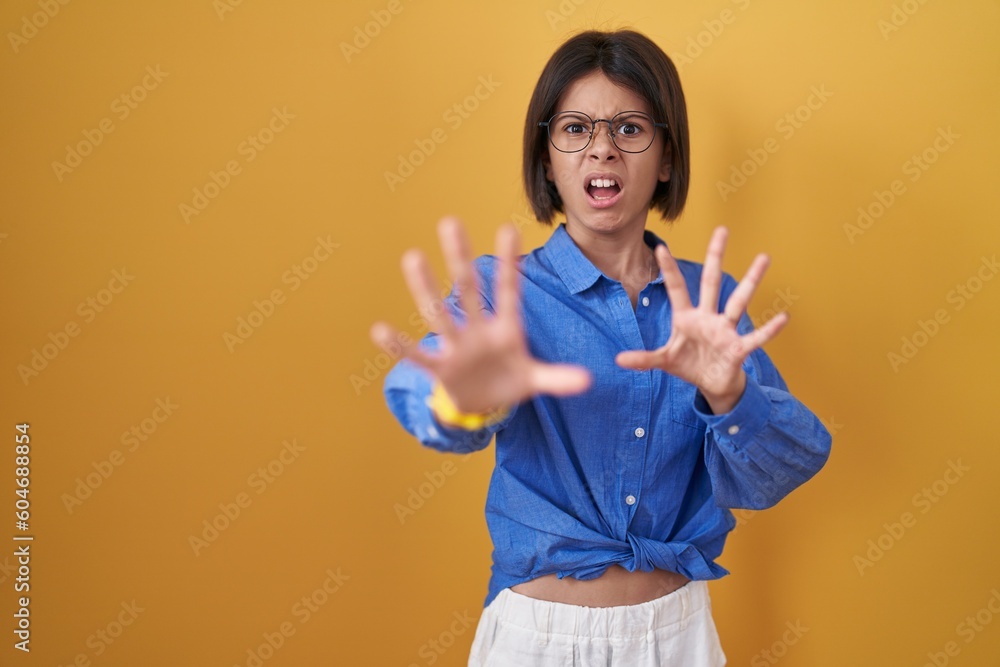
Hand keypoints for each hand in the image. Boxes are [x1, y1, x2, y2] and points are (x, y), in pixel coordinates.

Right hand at [370, 217, 591, 414]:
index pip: (509, 291)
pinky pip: (418, 355)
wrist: (480, 405)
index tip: (509, 228)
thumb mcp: (534, 380)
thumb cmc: (506, 382)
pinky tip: (380, 330)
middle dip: (460, 258)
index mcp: (505, 329)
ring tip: (412, 256)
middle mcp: (477, 330)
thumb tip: (588, 381)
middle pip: (468, 290)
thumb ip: (557, 378)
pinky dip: (399, 345)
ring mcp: (456, 346)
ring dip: (426, 287)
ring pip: (439, 313)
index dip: (509, 263)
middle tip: (450, 221)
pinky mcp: (440, 369)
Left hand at [615, 227, 787, 413]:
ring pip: (739, 301)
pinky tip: (783, 317)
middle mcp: (708, 317)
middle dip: (715, 257)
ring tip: (764, 257)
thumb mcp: (665, 361)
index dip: (669, 269)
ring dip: (751, 281)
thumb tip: (618, 359)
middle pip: (711, 282)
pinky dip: (770, 329)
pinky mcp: (739, 348)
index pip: (676, 288)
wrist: (713, 384)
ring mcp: (726, 330)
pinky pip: (757, 337)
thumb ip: (644, 359)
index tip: (661, 246)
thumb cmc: (690, 365)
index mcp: (687, 317)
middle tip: (722, 230)